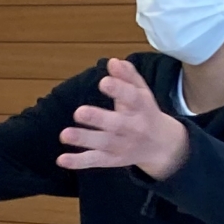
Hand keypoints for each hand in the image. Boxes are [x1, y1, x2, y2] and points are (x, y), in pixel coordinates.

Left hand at [58, 56, 189, 179]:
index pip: (132, 98)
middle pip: (116, 124)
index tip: (103, 82)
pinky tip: (61, 159)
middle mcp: (133, 128)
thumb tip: (113, 61)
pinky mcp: (112, 159)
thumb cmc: (145, 112)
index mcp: (142, 108)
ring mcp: (122, 145)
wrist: (162, 146)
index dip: (118, 90)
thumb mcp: (142, 93)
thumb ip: (128, 76)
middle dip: (98, 118)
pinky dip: (78, 162)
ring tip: (64, 135)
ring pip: (103, 143)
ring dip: (84, 139)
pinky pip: (95, 161)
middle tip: (79, 112)